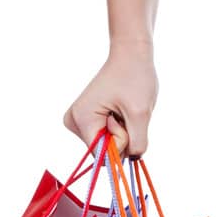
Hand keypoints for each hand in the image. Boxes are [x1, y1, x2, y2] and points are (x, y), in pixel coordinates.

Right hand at [63, 39, 158, 159]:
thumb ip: (137, 143)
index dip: (121, 144)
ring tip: (122, 107)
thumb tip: (133, 161)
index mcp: (81, 120)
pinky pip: (109, 136)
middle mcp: (74, 122)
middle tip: (125, 110)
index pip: (102, 156)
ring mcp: (79, 121)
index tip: (124, 119)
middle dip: (123, 135)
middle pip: (105, 151)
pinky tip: (119, 108)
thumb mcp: (141, 114)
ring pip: (108, 144)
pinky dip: (121, 127)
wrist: (130, 55)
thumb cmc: (135, 78)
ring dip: (123, 131)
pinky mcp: (88, 120)